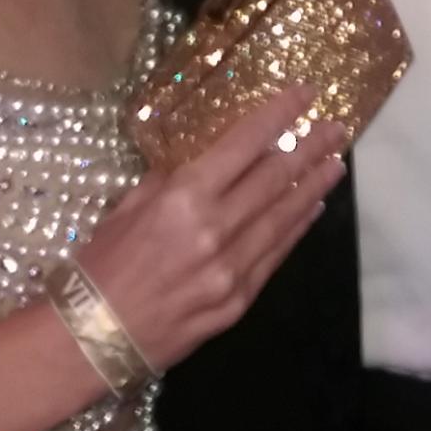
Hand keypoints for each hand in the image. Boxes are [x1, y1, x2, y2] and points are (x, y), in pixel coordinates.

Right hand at [71, 88, 343, 370]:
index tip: (307, 94)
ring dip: (313, 188)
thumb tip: (207, 159)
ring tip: (335, 164)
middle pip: (276, 179)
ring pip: (284, 218)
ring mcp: (232, 269)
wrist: (93, 337)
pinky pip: (275, 256)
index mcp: (183, 199)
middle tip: (337, 128)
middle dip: (311, 149)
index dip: (279, 115)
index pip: (244, 145)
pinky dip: (296, 229)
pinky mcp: (239, 301)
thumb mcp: (128, 206)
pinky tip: (310, 210)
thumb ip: (172, 181)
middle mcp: (215, 230)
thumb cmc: (102, 264)